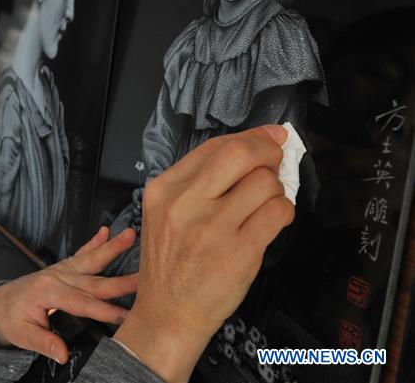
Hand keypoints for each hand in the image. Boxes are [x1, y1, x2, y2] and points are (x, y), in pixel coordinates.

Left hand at [0, 226, 138, 364]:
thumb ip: (44, 342)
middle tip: (145, 277)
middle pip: (95, 280)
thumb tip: (62, 354)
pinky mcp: (64, 268)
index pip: (83, 304)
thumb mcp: (22, 335)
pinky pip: (81, 254)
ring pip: (91, 259)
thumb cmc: (11, 319)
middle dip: (121, 280)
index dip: (106, 311)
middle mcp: (58, 276)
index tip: (128, 316)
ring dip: (112, 247)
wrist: (0, 303)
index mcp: (48, 292)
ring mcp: (62, 270)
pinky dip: (94, 242)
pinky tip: (105, 231)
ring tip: (130, 235)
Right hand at [114, 125, 293, 382]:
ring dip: (276, 188)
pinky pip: (278, 213)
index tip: (269, 137)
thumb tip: (250, 147)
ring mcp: (212, 228)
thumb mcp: (165, 213)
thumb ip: (198, 182)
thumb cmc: (171, 262)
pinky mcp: (240, 252)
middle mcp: (184, 204)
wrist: (169, 312)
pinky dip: (284, 211)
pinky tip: (273, 219)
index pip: (213, 146)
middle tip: (277, 159)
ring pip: (265, 183)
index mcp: (164, 190)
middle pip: (239, 153)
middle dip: (268, 150)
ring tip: (266, 202)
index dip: (249, 137)